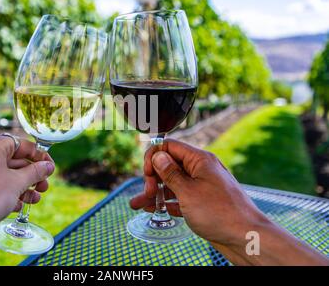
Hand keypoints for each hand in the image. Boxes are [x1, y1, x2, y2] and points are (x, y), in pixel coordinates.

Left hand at [0, 135, 54, 235]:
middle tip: (43, 188)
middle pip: (12, 159)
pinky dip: (4, 190)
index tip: (50, 169)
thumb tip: (48, 166)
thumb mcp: (17, 183)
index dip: (40, 157)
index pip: (23, 145)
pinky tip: (16, 205)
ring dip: (20, 185)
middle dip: (30, 176)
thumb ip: (35, 172)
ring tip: (33, 200)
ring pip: (1, 172)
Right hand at [131, 140, 267, 253]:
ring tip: (138, 204)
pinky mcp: (202, 202)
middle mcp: (201, 170)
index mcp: (199, 160)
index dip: (154, 157)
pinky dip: (167, 202)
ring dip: (155, 193)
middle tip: (148, 194)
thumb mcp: (188, 192)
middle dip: (153, 178)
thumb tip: (158, 155)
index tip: (147, 173)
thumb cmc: (220, 213)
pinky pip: (179, 197)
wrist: (246, 238)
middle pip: (169, 165)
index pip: (169, 146)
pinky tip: (154, 210)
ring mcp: (202, 186)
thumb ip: (170, 173)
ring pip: (172, 184)